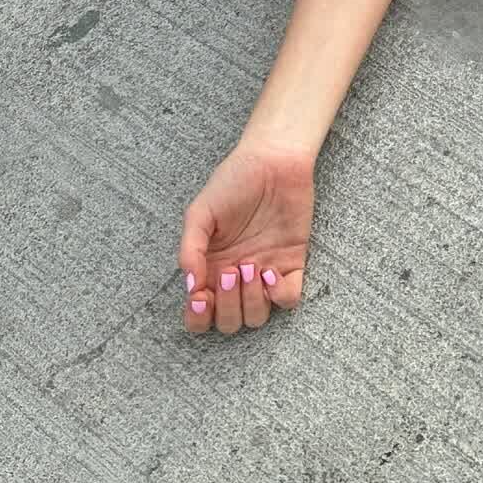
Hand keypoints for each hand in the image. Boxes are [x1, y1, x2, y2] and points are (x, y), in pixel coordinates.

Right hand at [179, 139, 315, 334]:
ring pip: (257, 317)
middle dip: (228, 306)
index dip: (198, 318)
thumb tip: (190, 287)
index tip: (201, 298)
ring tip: (250, 266)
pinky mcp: (292, 264)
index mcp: (211, 269)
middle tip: (231, 271)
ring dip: (251, 301)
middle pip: (229, 323)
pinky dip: (279, 295)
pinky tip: (270, 270)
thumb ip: (190, 249)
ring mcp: (265, 274)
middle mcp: (237, 278)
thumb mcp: (200, 211)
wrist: (273, 159)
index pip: (200, 316)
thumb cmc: (234, 181)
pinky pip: (289, 299)